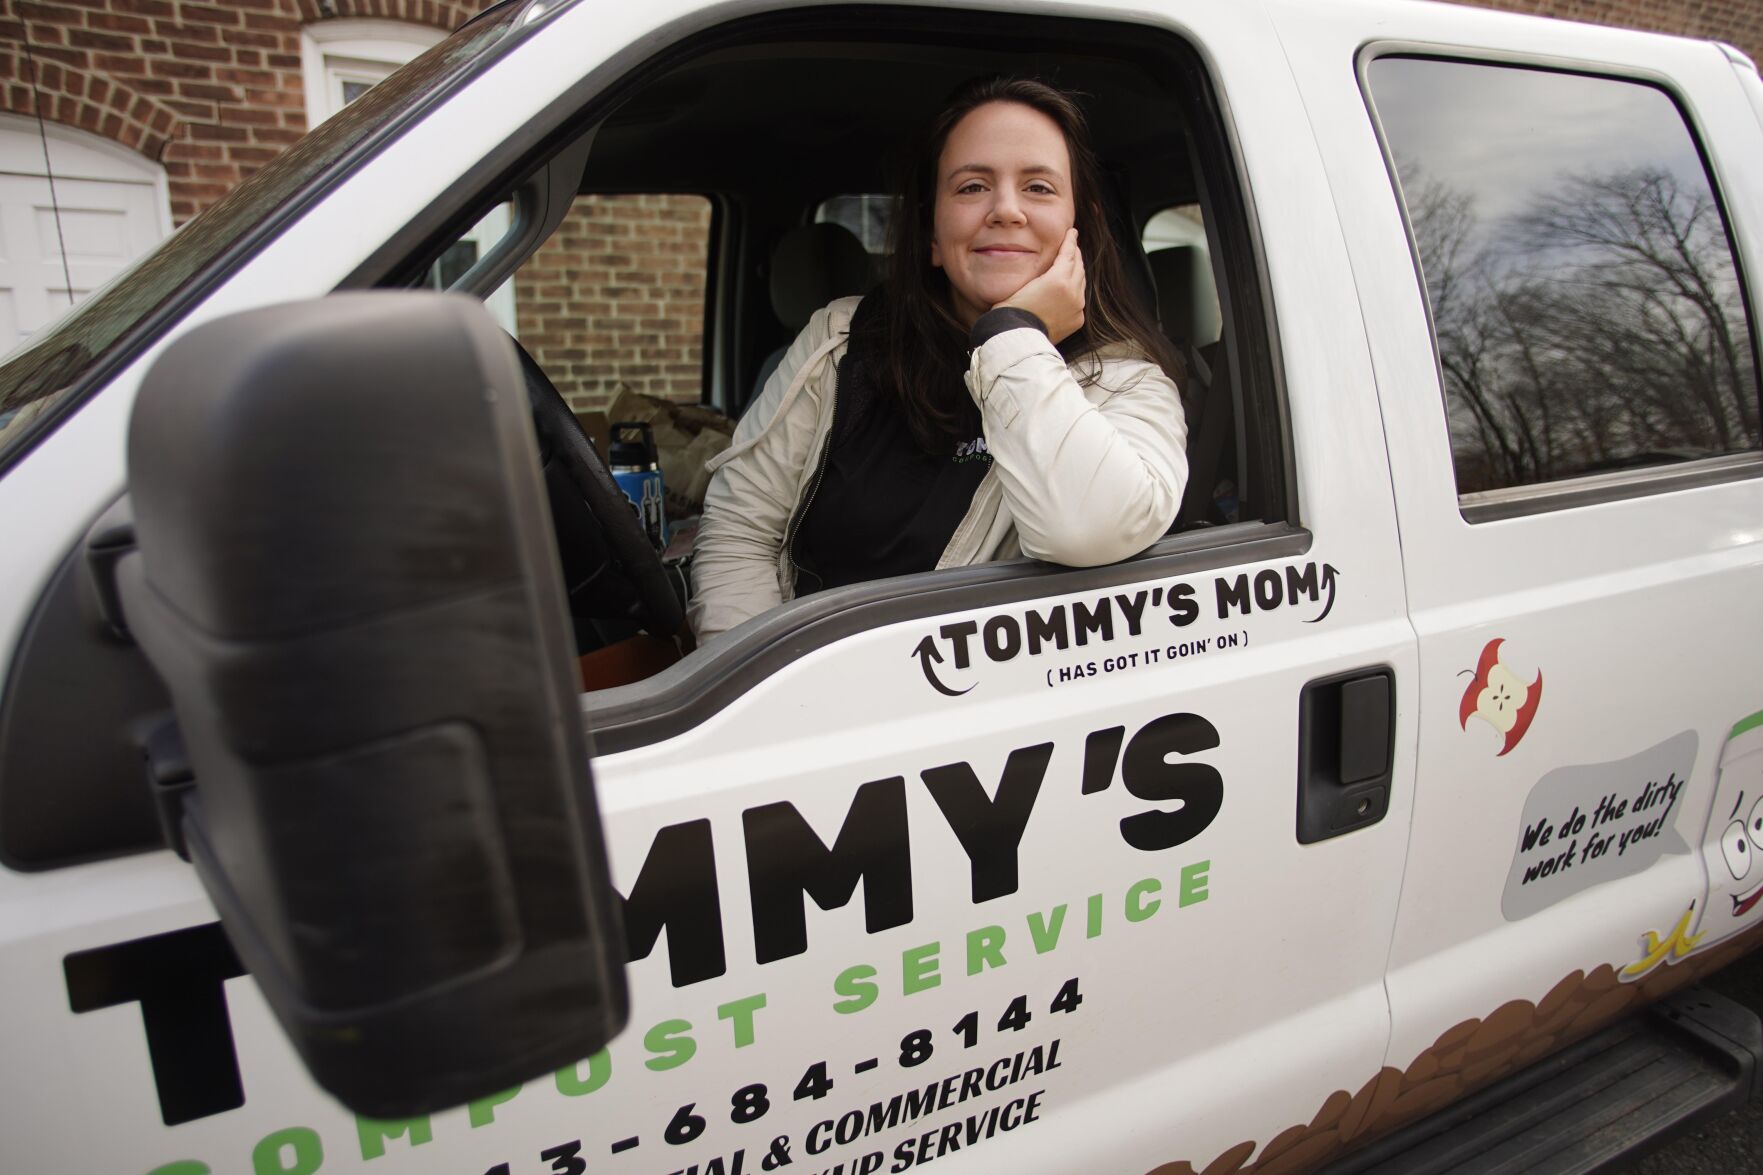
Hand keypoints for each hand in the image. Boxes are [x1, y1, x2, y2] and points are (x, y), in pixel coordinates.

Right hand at [996, 228, 1085, 343]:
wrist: (1015, 336)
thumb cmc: (1012, 308)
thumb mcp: (1026, 282)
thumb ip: (1044, 270)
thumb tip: (1050, 262)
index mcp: (1059, 279)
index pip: (1069, 253)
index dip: (1070, 241)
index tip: (1073, 232)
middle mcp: (1073, 292)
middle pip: (1078, 266)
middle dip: (1075, 255)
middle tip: (1072, 246)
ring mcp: (1077, 307)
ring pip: (1081, 282)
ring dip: (1076, 272)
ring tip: (1071, 266)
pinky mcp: (1077, 320)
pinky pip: (1079, 300)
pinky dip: (1075, 291)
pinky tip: (1069, 289)